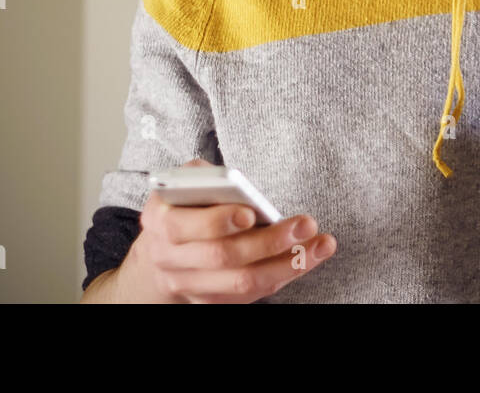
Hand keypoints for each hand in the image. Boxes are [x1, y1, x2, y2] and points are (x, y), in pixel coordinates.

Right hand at [116, 158, 335, 302]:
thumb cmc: (182, 204)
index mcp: (158, 221)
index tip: (250, 213)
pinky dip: (281, 276)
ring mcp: (189, 285)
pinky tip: (308, 259)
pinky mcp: (210, 301)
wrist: (160, 250)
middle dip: (268, 241)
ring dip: (287, 265)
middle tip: (306, 224)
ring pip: (242, 283)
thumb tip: (239, 185)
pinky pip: (250, 295)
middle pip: (222, 257)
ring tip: (320, 245)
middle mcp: (169, 258)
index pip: (184, 227)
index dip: (218, 221)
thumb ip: (207, 178)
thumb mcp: (187, 181)